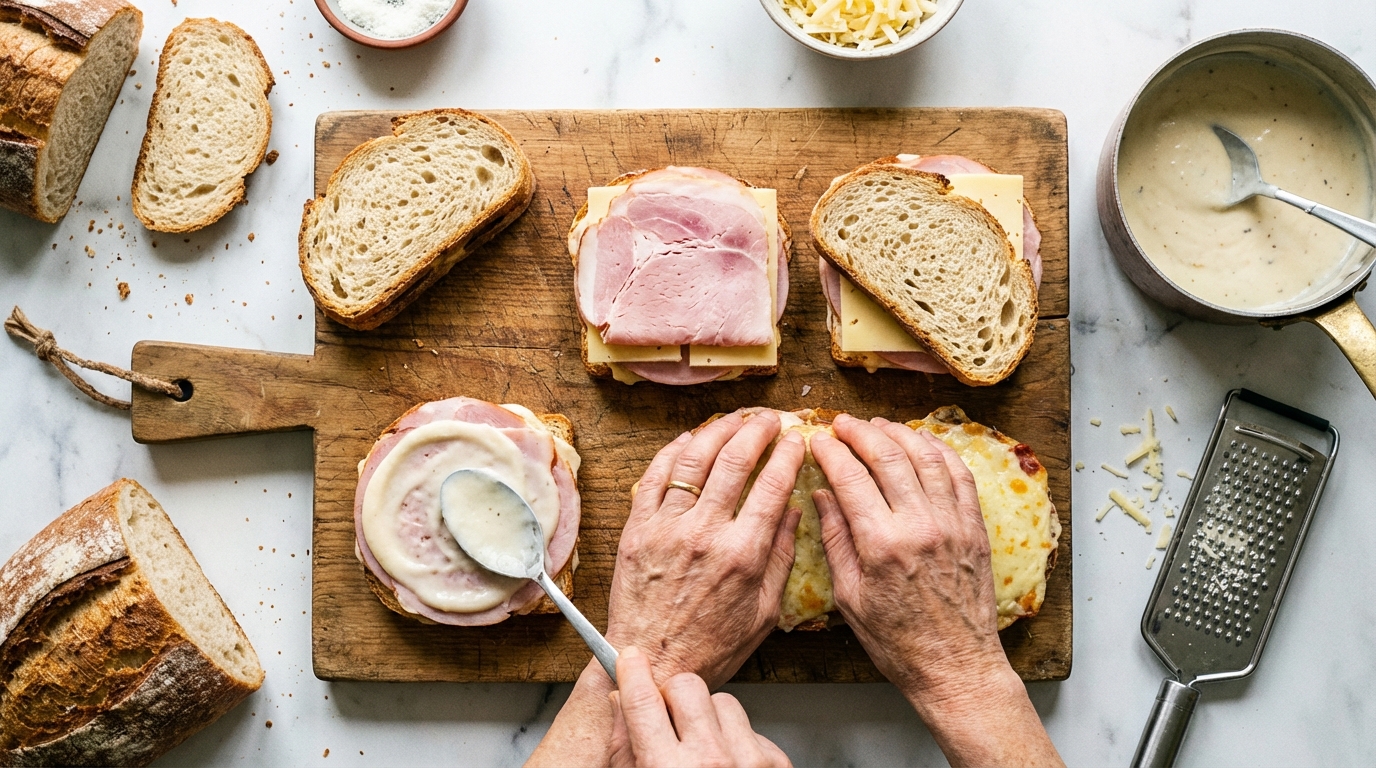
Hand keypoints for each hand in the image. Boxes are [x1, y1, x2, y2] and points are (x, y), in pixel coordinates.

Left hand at [606, 410, 805, 687]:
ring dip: (717, 431)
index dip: (787, 455)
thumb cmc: (711, 647)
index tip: (796, 440)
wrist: (652, 664)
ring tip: (734, 420)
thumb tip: (793, 511)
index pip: (772, 485)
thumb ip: (781, 556)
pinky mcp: (636, 530)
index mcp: (741, 554)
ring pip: (693, 460)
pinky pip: (654, 477)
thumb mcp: (763, 611)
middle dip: (756, 431)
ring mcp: (666, 528)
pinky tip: (689, 440)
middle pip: (734, 460)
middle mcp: (703, 534)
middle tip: (768, 420)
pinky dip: (672, 452)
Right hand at [609, 647, 790, 767]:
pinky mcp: (775, 765)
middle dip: (672, 697)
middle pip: (686, 688)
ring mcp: (748, 761)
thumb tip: (621, 703)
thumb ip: (627, 751)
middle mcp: (710, 763)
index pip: (642, 702)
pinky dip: (738, 741)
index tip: (629, 658)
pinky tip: (727, 766)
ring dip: (708, 719)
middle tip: (666, 716)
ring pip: (723, 702)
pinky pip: (751, 728)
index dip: (632, 672)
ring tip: (701, 750)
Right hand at [810, 416, 1061, 766]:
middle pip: (888, 457)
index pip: (851, 478)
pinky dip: (940, 451)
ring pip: (926, 457)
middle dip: (861, 433)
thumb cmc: (898, 641)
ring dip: (899, 434)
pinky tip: (923, 442)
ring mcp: (952, 524)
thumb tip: (821, 496)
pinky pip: (959, 475)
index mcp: (881, 545)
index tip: (819, 441)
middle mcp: (920, 526)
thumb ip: (836, 540)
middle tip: (843, 423)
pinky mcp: (974, 528)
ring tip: (878, 426)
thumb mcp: (850, 596)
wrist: (955, 665)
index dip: (832, 452)